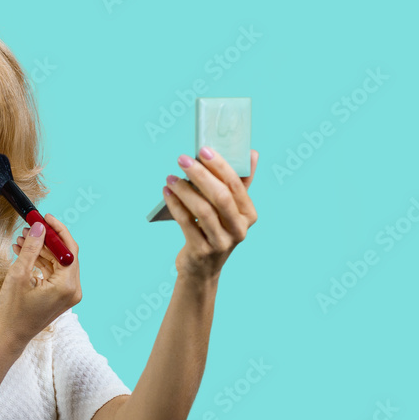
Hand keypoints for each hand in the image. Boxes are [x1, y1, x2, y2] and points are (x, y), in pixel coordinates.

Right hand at [0, 214, 80, 348]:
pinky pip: (54, 273)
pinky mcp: (60, 296)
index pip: (69, 249)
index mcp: (67, 285)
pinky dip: (41, 262)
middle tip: (30, 226)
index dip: (57, 230)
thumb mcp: (19, 275)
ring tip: (22, 239)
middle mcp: (73, 290)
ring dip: (41, 250)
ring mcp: (68, 294)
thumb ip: (32, 248)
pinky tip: (24, 252)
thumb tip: (39, 227)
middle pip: (65, 255)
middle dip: (46, 239)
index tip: (44, 217)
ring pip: (58, 263)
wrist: (11, 336)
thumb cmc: (13, 310)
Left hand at [163, 147, 258, 281]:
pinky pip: (186, 222)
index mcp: (249, 215)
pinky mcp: (202, 250)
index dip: (220, 166)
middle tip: (183, 159)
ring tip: (171, 177)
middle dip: (201, 175)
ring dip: (184, 190)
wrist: (202, 268)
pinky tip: (167, 192)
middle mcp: (239, 229)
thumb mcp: (230, 210)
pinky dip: (175, 205)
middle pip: (221, 197)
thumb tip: (251, 153)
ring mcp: (221, 242)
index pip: (236, 185)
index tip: (203, 150)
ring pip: (202, 210)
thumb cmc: (216, 231)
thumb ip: (241, 183)